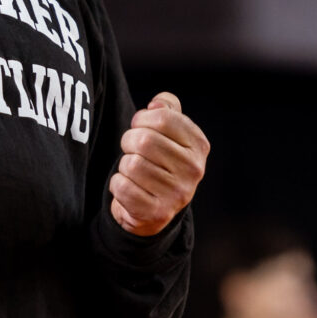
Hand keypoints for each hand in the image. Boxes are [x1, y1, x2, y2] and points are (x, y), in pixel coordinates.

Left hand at [109, 92, 208, 236]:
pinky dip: (118, 184)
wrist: (155, 206)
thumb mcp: (168, 132)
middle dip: (129, 142)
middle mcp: (194, 170)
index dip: (141, 119)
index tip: (140, 127)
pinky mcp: (157, 213)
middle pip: (144, 140)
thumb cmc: (158, 159)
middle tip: (133, 150)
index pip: (163, 117)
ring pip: (131, 164)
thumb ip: (166, 109)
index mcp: (198, 145)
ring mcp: (177, 194)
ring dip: (124, 165)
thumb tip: (158, 104)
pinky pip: (121, 186)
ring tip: (135, 171)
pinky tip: (131, 188)